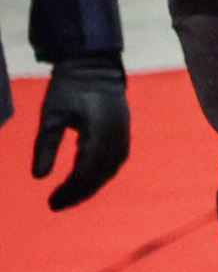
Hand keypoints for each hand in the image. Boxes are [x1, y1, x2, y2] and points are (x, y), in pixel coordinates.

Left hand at [24, 57, 128, 210]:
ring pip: (109, 171)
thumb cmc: (69, 88)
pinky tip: (88, 180)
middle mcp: (116, 138)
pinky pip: (115, 163)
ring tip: (70, 197)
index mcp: (98, 133)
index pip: (85, 172)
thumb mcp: (50, 116)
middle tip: (56, 205)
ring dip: (90, 187)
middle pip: (99, 176)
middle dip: (78, 194)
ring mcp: (123, 135)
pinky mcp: (124, 133)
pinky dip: (101, 176)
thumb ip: (45, 146)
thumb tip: (38, 177)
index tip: (51, 203)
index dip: (69, 191)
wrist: (95, 67)